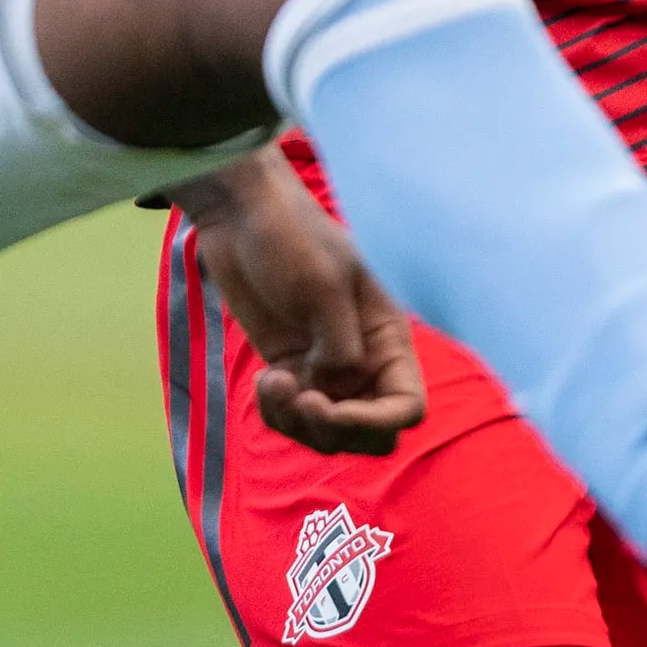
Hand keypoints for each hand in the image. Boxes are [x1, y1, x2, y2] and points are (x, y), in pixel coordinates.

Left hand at [173, 152, 424, 454]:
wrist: (240, 214)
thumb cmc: (291, 236)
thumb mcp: (324, 286)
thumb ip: (340, 345)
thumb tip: (334, 388)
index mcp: (387, 336)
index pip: (406, 405)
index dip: (376, 422)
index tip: (328, 408)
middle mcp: (363, 359)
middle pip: (370, 433)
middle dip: (335, 431)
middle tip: (301, 401)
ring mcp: (324, 368)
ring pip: (327, 432)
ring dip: (298, 423)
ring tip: (273, 384)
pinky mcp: (289, 369)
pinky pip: (292, 416)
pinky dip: (277, 412)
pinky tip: (265, 380)